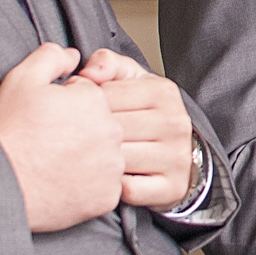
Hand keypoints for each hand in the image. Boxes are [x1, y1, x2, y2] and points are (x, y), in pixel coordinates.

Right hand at [0, 44, 124, 232]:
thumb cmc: (8, 132)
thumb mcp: (20, 79)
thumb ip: (51, 56)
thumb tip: (73, 55)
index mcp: (95, 101)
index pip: (89, 97)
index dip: (64, 106)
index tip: (46, 119)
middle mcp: (111, 133)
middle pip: (100, 125)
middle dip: (79, 130)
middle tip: (48, 141)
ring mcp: (111, 167)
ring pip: (104, 156)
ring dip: (86, 157)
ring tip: (54, 162)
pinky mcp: (106, 197)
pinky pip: (103, 187)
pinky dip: (87, 186)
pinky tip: (63, 182)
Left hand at [77, 49, 194, 210]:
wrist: (180, 156)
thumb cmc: (146, 117)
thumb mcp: (132, 82)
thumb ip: (108, 64)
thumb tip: (87, 72)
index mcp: (163, 92)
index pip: (106, 95)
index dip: (85, 105)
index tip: (80, 113)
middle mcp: (174, 123)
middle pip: (111, 129)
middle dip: (87, 136)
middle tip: (75, 140)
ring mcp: (176, 156)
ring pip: (118, 159)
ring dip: (96, 162)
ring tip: (86, 159)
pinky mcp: (172, 187)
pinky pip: (128, 189)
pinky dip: (111, 187)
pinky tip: (105, 179)